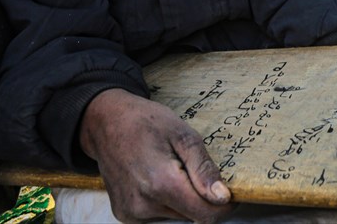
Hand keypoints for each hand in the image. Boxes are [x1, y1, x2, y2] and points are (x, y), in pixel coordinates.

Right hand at [79, 89, 231, 222]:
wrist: (106, 123)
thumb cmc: (146, 122)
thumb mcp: (184, 135)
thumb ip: (204, 168)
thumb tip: (222, 197)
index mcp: (161, 183)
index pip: (206, 214)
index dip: (224, 206)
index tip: (230, 191)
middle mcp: (144, 205)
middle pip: (192, 215)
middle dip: (202, 197)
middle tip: (194, 168)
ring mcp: (132, 213)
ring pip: (177, 216)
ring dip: (183, 199)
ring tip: (172, 169)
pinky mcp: (125, 215)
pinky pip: (159, 215)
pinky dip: (166, 201)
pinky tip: (157, 178)